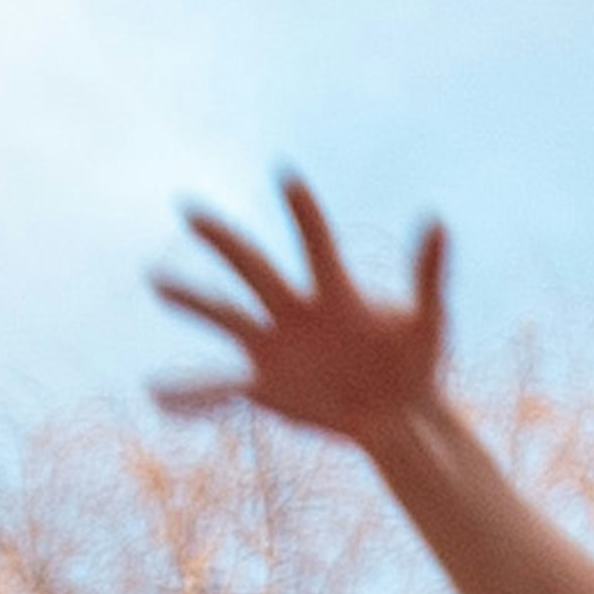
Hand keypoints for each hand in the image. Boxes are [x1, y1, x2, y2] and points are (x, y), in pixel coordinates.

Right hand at [153, 174, 446, 442]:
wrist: (398, 416)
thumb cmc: (416, 363)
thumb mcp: (430, 323)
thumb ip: (429, 276)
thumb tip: (437, 221)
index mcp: (336, 294)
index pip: (317, 246)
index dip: (305, 215)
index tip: (287, 177)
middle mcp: (296, 311)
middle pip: (255, 269)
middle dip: (224, 242)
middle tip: (191, 210)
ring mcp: (275, 346)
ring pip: (226, 317)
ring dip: (192, 301)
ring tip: (157, 280)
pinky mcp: (264, 385)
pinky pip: (221, 387)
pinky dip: (191, 393)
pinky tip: (158, 396)